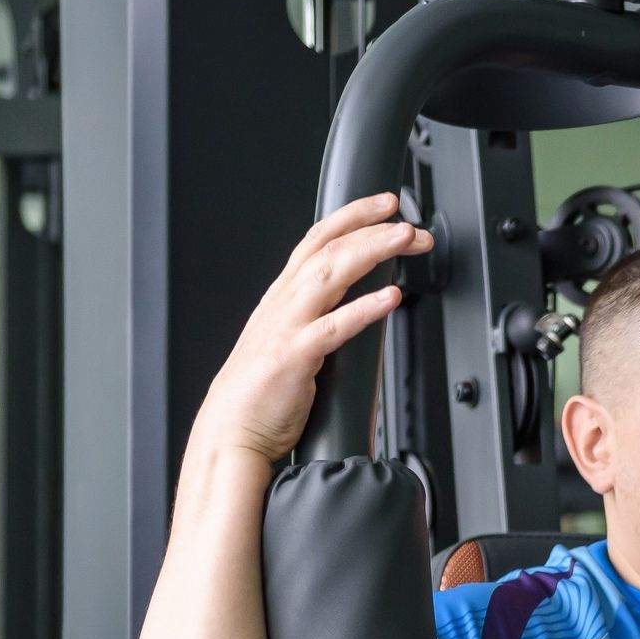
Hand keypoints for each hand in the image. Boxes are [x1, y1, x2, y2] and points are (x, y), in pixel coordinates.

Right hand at [194, 194, 433, 463]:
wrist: (230, 432)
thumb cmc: (260, 394)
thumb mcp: (289, 341)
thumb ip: (319, 319)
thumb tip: (362, 307)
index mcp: (282, 297)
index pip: (317, 240)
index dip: (352, 216)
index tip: (386, 206)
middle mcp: (283, 303)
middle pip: (328, 248)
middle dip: (371, 227)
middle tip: (409, 222)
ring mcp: (286, 327)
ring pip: (330, 273)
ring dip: (371, 251)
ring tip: (405, 240)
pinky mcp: (293, 358)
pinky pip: (333, 327)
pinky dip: (363, 309)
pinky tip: (390, 298)